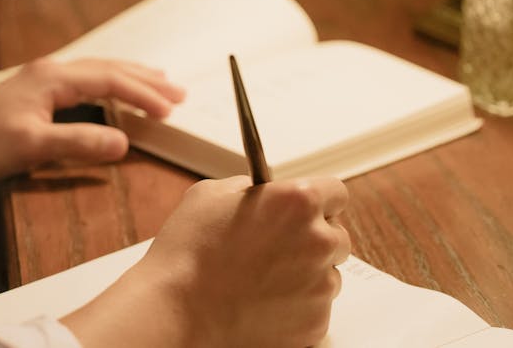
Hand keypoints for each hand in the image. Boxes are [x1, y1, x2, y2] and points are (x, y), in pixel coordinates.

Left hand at [0, 58, 185, 185]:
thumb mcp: (33, 148)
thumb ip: (80, 144)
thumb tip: (124, 143)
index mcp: (52, 78)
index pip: (110, 80)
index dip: (143, 94)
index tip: (171, 109)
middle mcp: (49, 71)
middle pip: (107, 69)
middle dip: (145, 80)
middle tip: (179, 91)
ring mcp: (41, 80)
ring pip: (96, 72)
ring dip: (129, 80)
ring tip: (159, 85)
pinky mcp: (36, 94)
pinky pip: (84, 83)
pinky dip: (109, 88)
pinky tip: (114, 95)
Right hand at [63, 176, 350, 347]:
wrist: (176, 312)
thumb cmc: (188, 253)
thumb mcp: (211, 195)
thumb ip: (249, 188)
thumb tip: (264, 194)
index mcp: (298, 202)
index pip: (336, 192)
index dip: (317, 201)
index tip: (305, 210)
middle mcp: (318, 242)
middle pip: (336, 236)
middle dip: (312, 239)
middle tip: (276, 248)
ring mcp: (320, 287)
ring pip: (327, 275)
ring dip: (305, 275)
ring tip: (261, 280)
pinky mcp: (315, 325)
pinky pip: (316, 310)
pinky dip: (296, 308)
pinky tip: (262, 303)